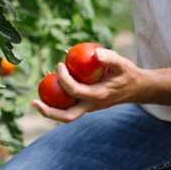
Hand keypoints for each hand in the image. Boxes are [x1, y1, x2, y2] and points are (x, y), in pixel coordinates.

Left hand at [31, 48, 151, 122]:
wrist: (137, 89)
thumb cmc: (128, 73)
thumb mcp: (122, 63)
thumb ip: (110, 58)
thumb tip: (95, 52)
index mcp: (99, 96)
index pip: (75, 91)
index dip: (64, 79)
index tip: (60, 64)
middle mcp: (92, 106)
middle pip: (66, 117)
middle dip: (48, 112)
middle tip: (33, 102)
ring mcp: (89, 108)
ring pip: (66, 116)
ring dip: (50, 110)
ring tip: (35, 100)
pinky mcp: (87, 106)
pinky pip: (69, 107)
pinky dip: (57, 102)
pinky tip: (49, 89)